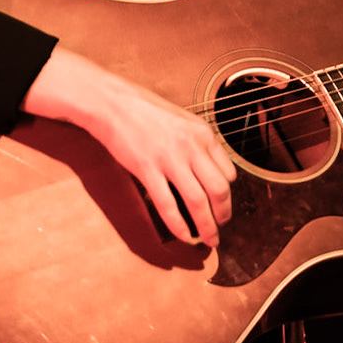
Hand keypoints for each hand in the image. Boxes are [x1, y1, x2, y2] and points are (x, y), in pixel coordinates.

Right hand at [23, 47, 237, 247]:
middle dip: (223, 214)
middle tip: (221, 227)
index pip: (229, 173)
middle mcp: (192, 147)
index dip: (227, 194)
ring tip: (208, 239)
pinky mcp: (147, 170)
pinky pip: (168, 205)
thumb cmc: (146, 111)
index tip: (221, 204)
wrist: (113, 103)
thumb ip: (198, 144)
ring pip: (198, 202)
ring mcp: (169, 159)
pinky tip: (183, 235)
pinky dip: (178, 225)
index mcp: (203, 134)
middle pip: (219, 190)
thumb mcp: (183, 121)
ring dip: (207, 226)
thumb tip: (209, 171)